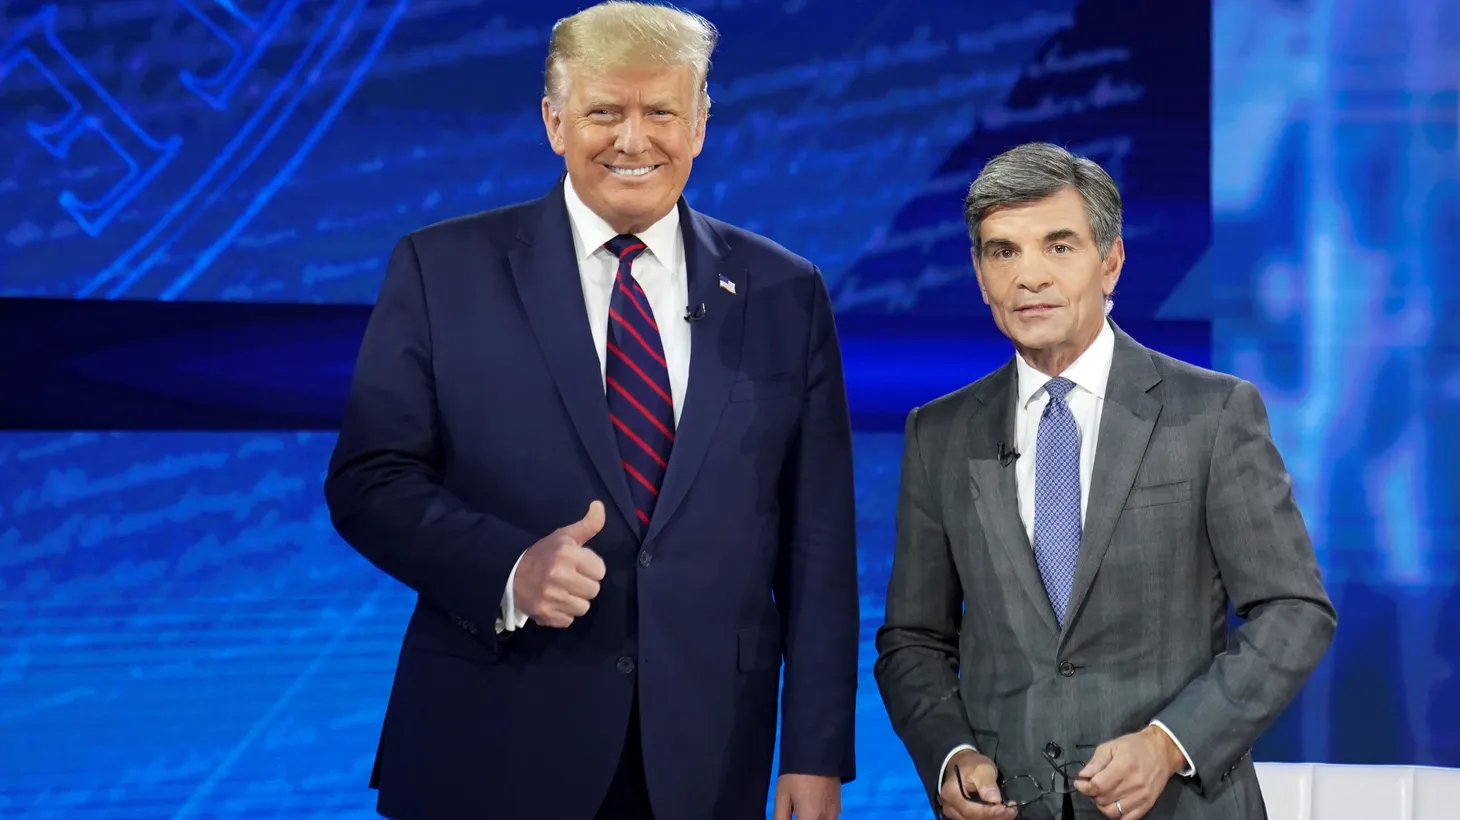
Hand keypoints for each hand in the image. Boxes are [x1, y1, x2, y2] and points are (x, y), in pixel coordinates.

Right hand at [511, 501, 606, 626]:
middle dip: (584, 585)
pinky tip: (554, 602)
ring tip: (563, 591)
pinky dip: (563, 613)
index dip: (590, 568)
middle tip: (570, 579)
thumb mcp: (564, 536)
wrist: (510, 573)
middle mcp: (559, 575)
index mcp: (566, 553)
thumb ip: (588, 524)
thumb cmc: (543, 553)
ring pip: (583, 607)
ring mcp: (551, 597)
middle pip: (594, 590)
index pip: (600, 570)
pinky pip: (569, 620)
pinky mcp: (545, 614)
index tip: (578, 566)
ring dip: (575, 601)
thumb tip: (599, 505)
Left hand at [772, 774, 839, 819]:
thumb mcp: (782, 797)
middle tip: (794, 811)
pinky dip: (818, 818)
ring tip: (800, 808)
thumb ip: (780, 818)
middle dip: (802, 819)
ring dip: (810, 819)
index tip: (790, 816)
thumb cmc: (796, 775)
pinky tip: (809, 807)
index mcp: (811, 819)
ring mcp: (835, 814)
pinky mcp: (838, 808)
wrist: (818, 753)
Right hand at [939, 750, 1016, 819]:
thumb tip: (995, 799)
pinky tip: (1001, 813)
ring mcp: (954, 813)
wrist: (963, 765)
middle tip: (1011, 810)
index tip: (1004, 808)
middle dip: (995, 816)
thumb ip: (987, 783)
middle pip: (973, 819)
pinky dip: (991, 818)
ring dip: (994, 818)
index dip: (989, 812)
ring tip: (1009, 812)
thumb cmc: (971, 765)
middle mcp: (950, 806)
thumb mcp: (981, 768)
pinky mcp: (962, 815)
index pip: (970, 810)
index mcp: (951, 793)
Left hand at [1074, 726, 1186, 817]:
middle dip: (1092, 794)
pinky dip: (1117, 815)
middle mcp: (1134, 784)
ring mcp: (1142, 796)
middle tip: (1091, 786)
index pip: (1097, 786)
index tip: (1080, 783)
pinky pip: (1128, 818)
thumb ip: (1096, 762)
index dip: (1084, 787)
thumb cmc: (1136, 746)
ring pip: (1113, 812)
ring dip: (1102, 805)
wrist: (1162, 751)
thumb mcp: (1112, 746)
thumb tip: (1083, 775)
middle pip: (1103, 799)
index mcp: (1124, 767)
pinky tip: (1113, 805)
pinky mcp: (1148, 804)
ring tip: (1102, 795)